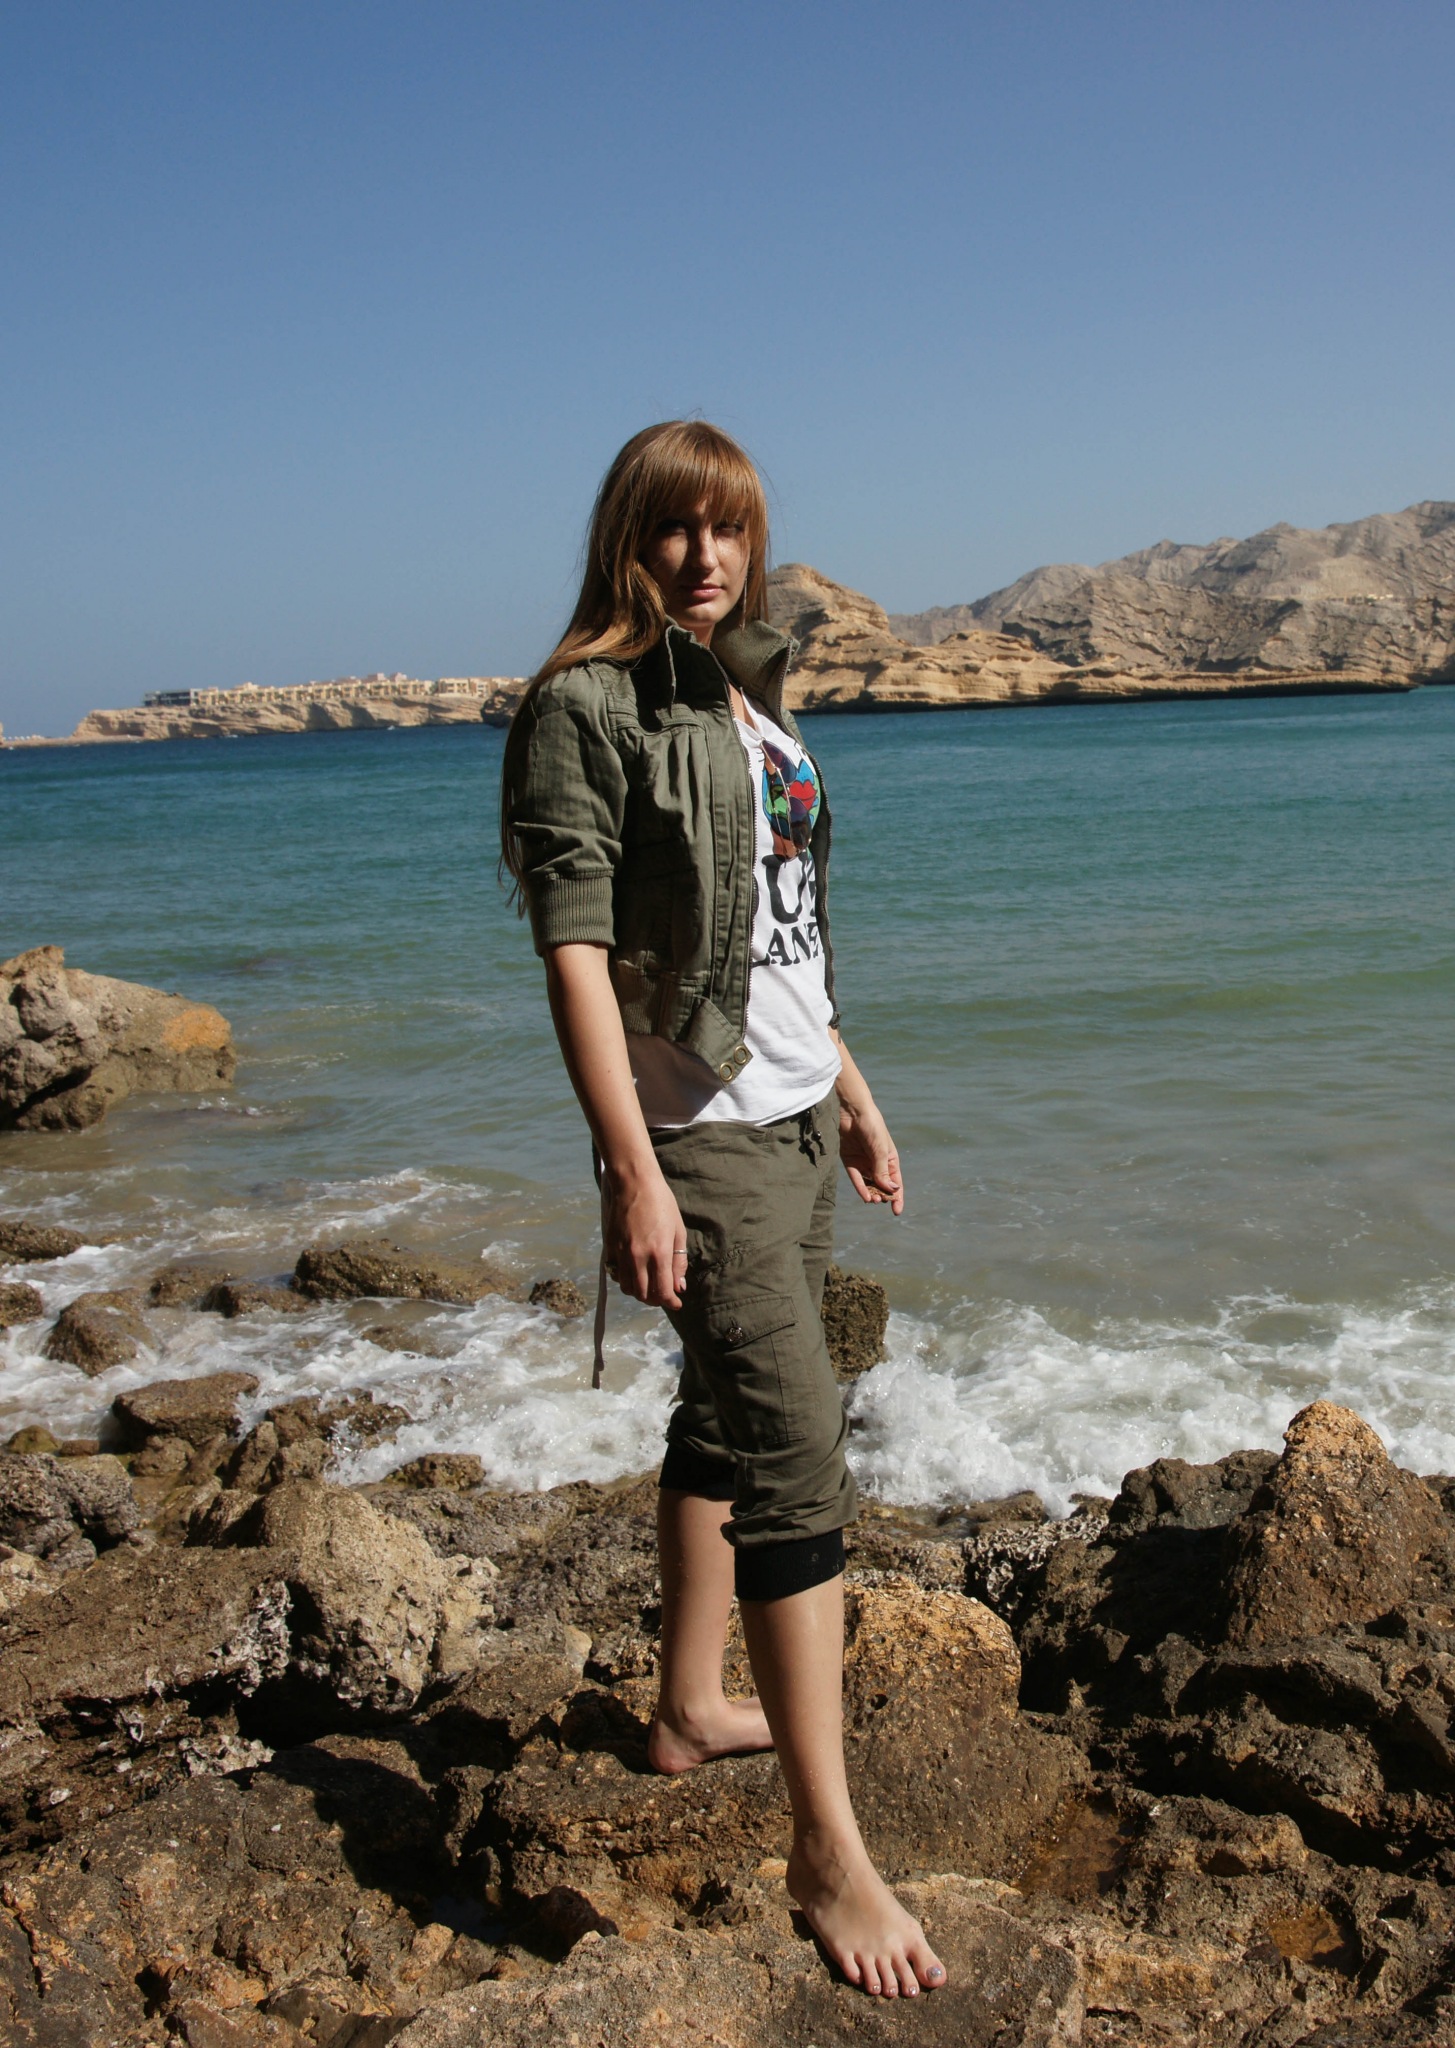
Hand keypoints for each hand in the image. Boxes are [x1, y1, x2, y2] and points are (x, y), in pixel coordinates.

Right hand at [604, 1161, 689, 1307]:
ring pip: (628, 1288)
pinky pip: (617, 1274)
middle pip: (643, 1295)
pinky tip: (635, 1272)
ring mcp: (621, 1253)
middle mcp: (638, 1257)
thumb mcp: (678, 1231)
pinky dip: (626, 1280)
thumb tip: (679, 1286)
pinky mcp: (610, 1247)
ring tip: (649, 1285)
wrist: (634, 1183)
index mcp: (659, 1253)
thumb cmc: (661, 1203)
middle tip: (663, 1295)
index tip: (676, 1303)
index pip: (663, 1291)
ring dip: (639, 1292)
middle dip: (655, 1300)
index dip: (671, 1302)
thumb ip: (679, 1261)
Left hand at [839, 1100, 904, 1214]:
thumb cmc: (871, 1126)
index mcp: (890, 1158)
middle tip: (881, 1201)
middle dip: (883, 1196)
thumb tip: (891, 1190)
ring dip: (872, 1193)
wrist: (852, 1111)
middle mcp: (877, 1162)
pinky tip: (865, 1196)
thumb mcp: (879, 1150)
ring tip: (873, 1200)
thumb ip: (882, 1170)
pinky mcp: (850, 1160)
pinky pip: (856, 1178)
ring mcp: (863, 1161)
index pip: (895, 1181)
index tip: (897, 1211)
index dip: (897, 1196)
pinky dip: (861, 1187)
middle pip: (881, 1185)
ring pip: (869, 1183)